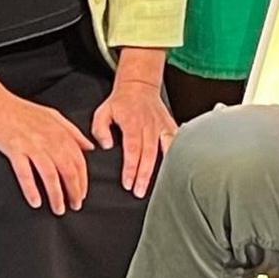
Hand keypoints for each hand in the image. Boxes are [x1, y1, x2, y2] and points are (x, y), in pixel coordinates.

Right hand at [0, 95, 95, 214]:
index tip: (82, 194)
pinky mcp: (13, 148)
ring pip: (50, 174)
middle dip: (74, 191)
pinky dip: (31, 189)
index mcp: (59, 132)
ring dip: (56, 195)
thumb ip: (72, 132)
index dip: (83, 180)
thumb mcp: (52, 116)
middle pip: (68, 169)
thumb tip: (89, 146)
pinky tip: (35, 202)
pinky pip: (25, 173)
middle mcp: (48, 139)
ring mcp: (31, 144)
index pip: (79, 160)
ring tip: (58, 209)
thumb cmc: (20, 110)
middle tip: (75, 206)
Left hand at [89, 54, 177, 197]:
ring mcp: (162, 126)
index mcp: (132, 123)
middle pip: (148, 154)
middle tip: (139, 191)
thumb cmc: (120, 102)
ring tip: (160, 185)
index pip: (132, 149)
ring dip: (162, 168)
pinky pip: (176, 142)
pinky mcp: (170, 126)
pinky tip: (177, 169)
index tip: (128, 183)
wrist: (139, 86)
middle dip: (144, 175)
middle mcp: (149, 125)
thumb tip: (106, 145)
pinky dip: (177, 155)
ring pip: (164, 150)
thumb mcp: (103, 112)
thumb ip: (100, 129)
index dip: (131, 168)